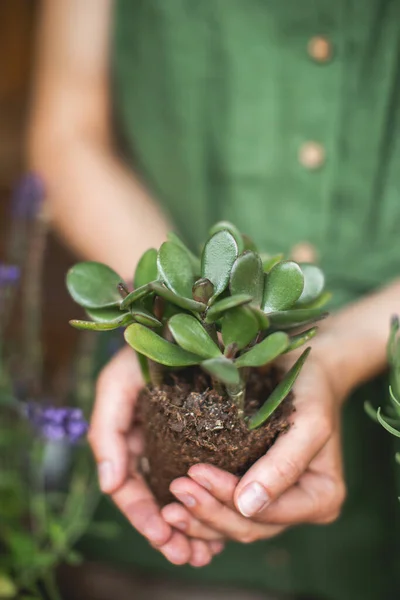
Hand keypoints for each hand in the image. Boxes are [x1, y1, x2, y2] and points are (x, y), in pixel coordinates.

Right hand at [88, 346, 223, 565]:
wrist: (188, 314)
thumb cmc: (147, 346)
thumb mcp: (117, 383)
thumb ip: (105, 429)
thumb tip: (109, 486)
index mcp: (131, 435)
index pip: (130, 486)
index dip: (142, 515)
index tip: (162, 536)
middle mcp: (155, 442)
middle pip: (158, 499)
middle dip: (169, 531)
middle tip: (187, 556)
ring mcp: (183, 439)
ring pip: (185, 493)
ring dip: (194, 526)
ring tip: (207, 550)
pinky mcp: (213, 432)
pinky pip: (212, 474)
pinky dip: (216, 501)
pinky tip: (229, 517)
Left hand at [162, 348, 346, 543]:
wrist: (304, 371)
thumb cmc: (311, 389)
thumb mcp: (308, 420)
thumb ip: (285, 463)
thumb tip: (247, 507)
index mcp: (320, 499)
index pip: (268, 514)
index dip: (229, 500)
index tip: (195, 472)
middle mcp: (299, 508)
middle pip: (248, 527)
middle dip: (208, 513)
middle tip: (175, 489)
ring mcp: (275, 503)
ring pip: (232, 526)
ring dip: (198, 519)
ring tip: (167, 507)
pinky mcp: (252, 492)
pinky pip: (224, 510)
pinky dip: (200, 510)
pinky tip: (172, 505)